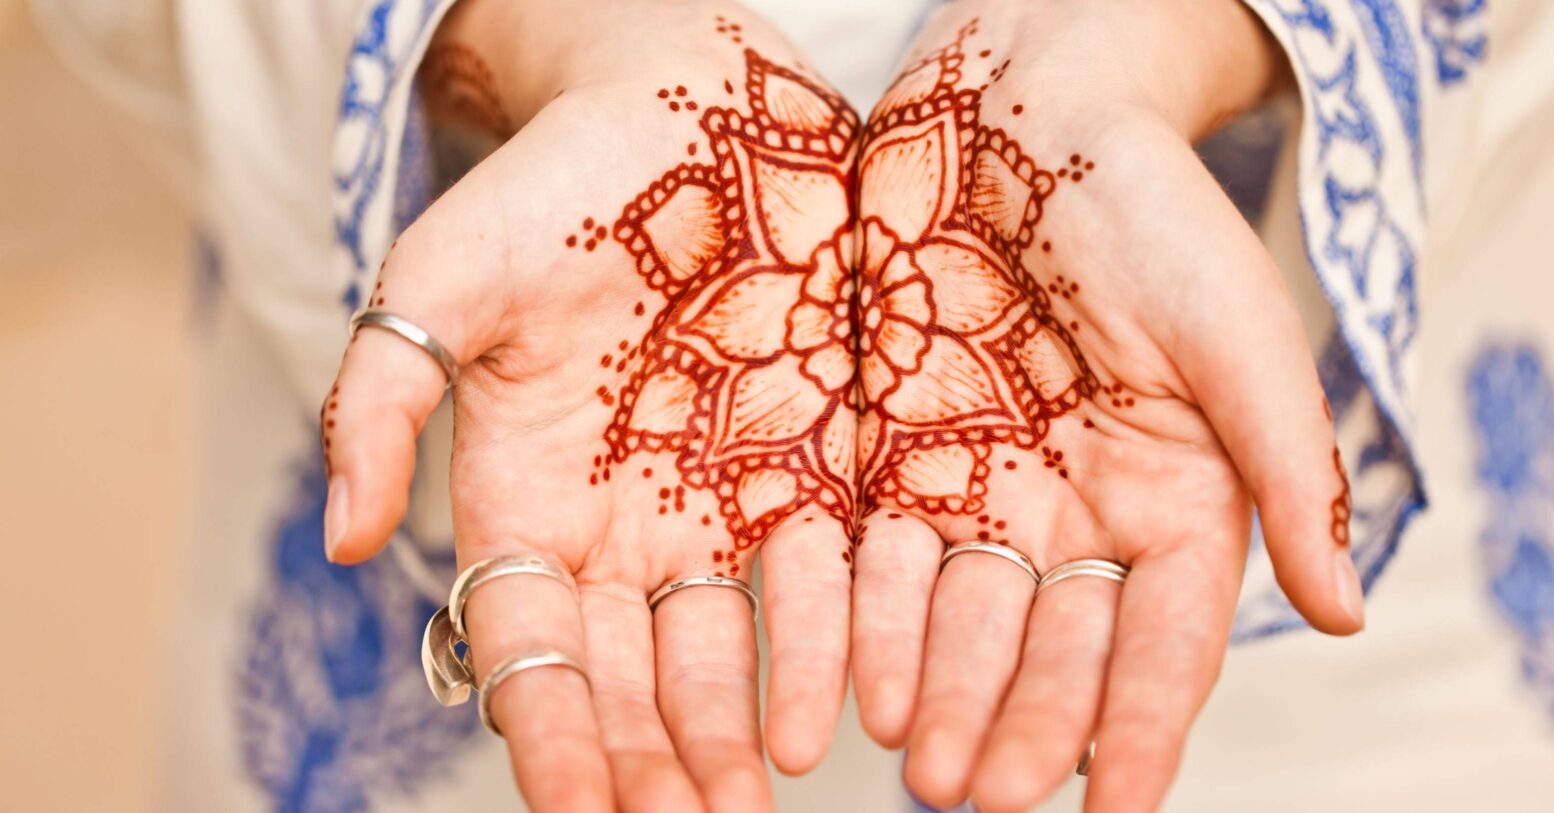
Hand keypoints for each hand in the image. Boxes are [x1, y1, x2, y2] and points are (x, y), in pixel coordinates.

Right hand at [322, 2, 858, 809]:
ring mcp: (723, 501)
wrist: (688, 115)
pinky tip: (840, 703)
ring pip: (726, 645)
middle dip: (648, 758)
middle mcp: (625, 525)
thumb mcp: (444, 281)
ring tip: (747, 795)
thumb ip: (382, 402)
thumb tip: (346, 540)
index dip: (546, 728)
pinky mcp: (813, 463)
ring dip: (731, 728)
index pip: (527, 644)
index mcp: (528, 500)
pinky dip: (829, 639)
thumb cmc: (553, 194)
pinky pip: (825, 570)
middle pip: (631, 672)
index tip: (570, 807)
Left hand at [848, 3, 1359, 810]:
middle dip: (1023, 723)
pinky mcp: (895, 457)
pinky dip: (870, 618)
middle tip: (986, 796)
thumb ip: (1289, 469)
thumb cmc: (1151, 214)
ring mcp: (982, 492)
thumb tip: (1348, 614)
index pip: (1165, 639)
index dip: (1143, 722)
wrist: (1021, 116)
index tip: (1117, 804)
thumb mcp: (1236, 334)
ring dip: (943, 691)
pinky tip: (858, 679)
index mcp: (1177, 501)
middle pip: (1053, 646)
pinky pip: (878, 554)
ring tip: (920, 765)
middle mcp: (1078, 516)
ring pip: (963, 617)